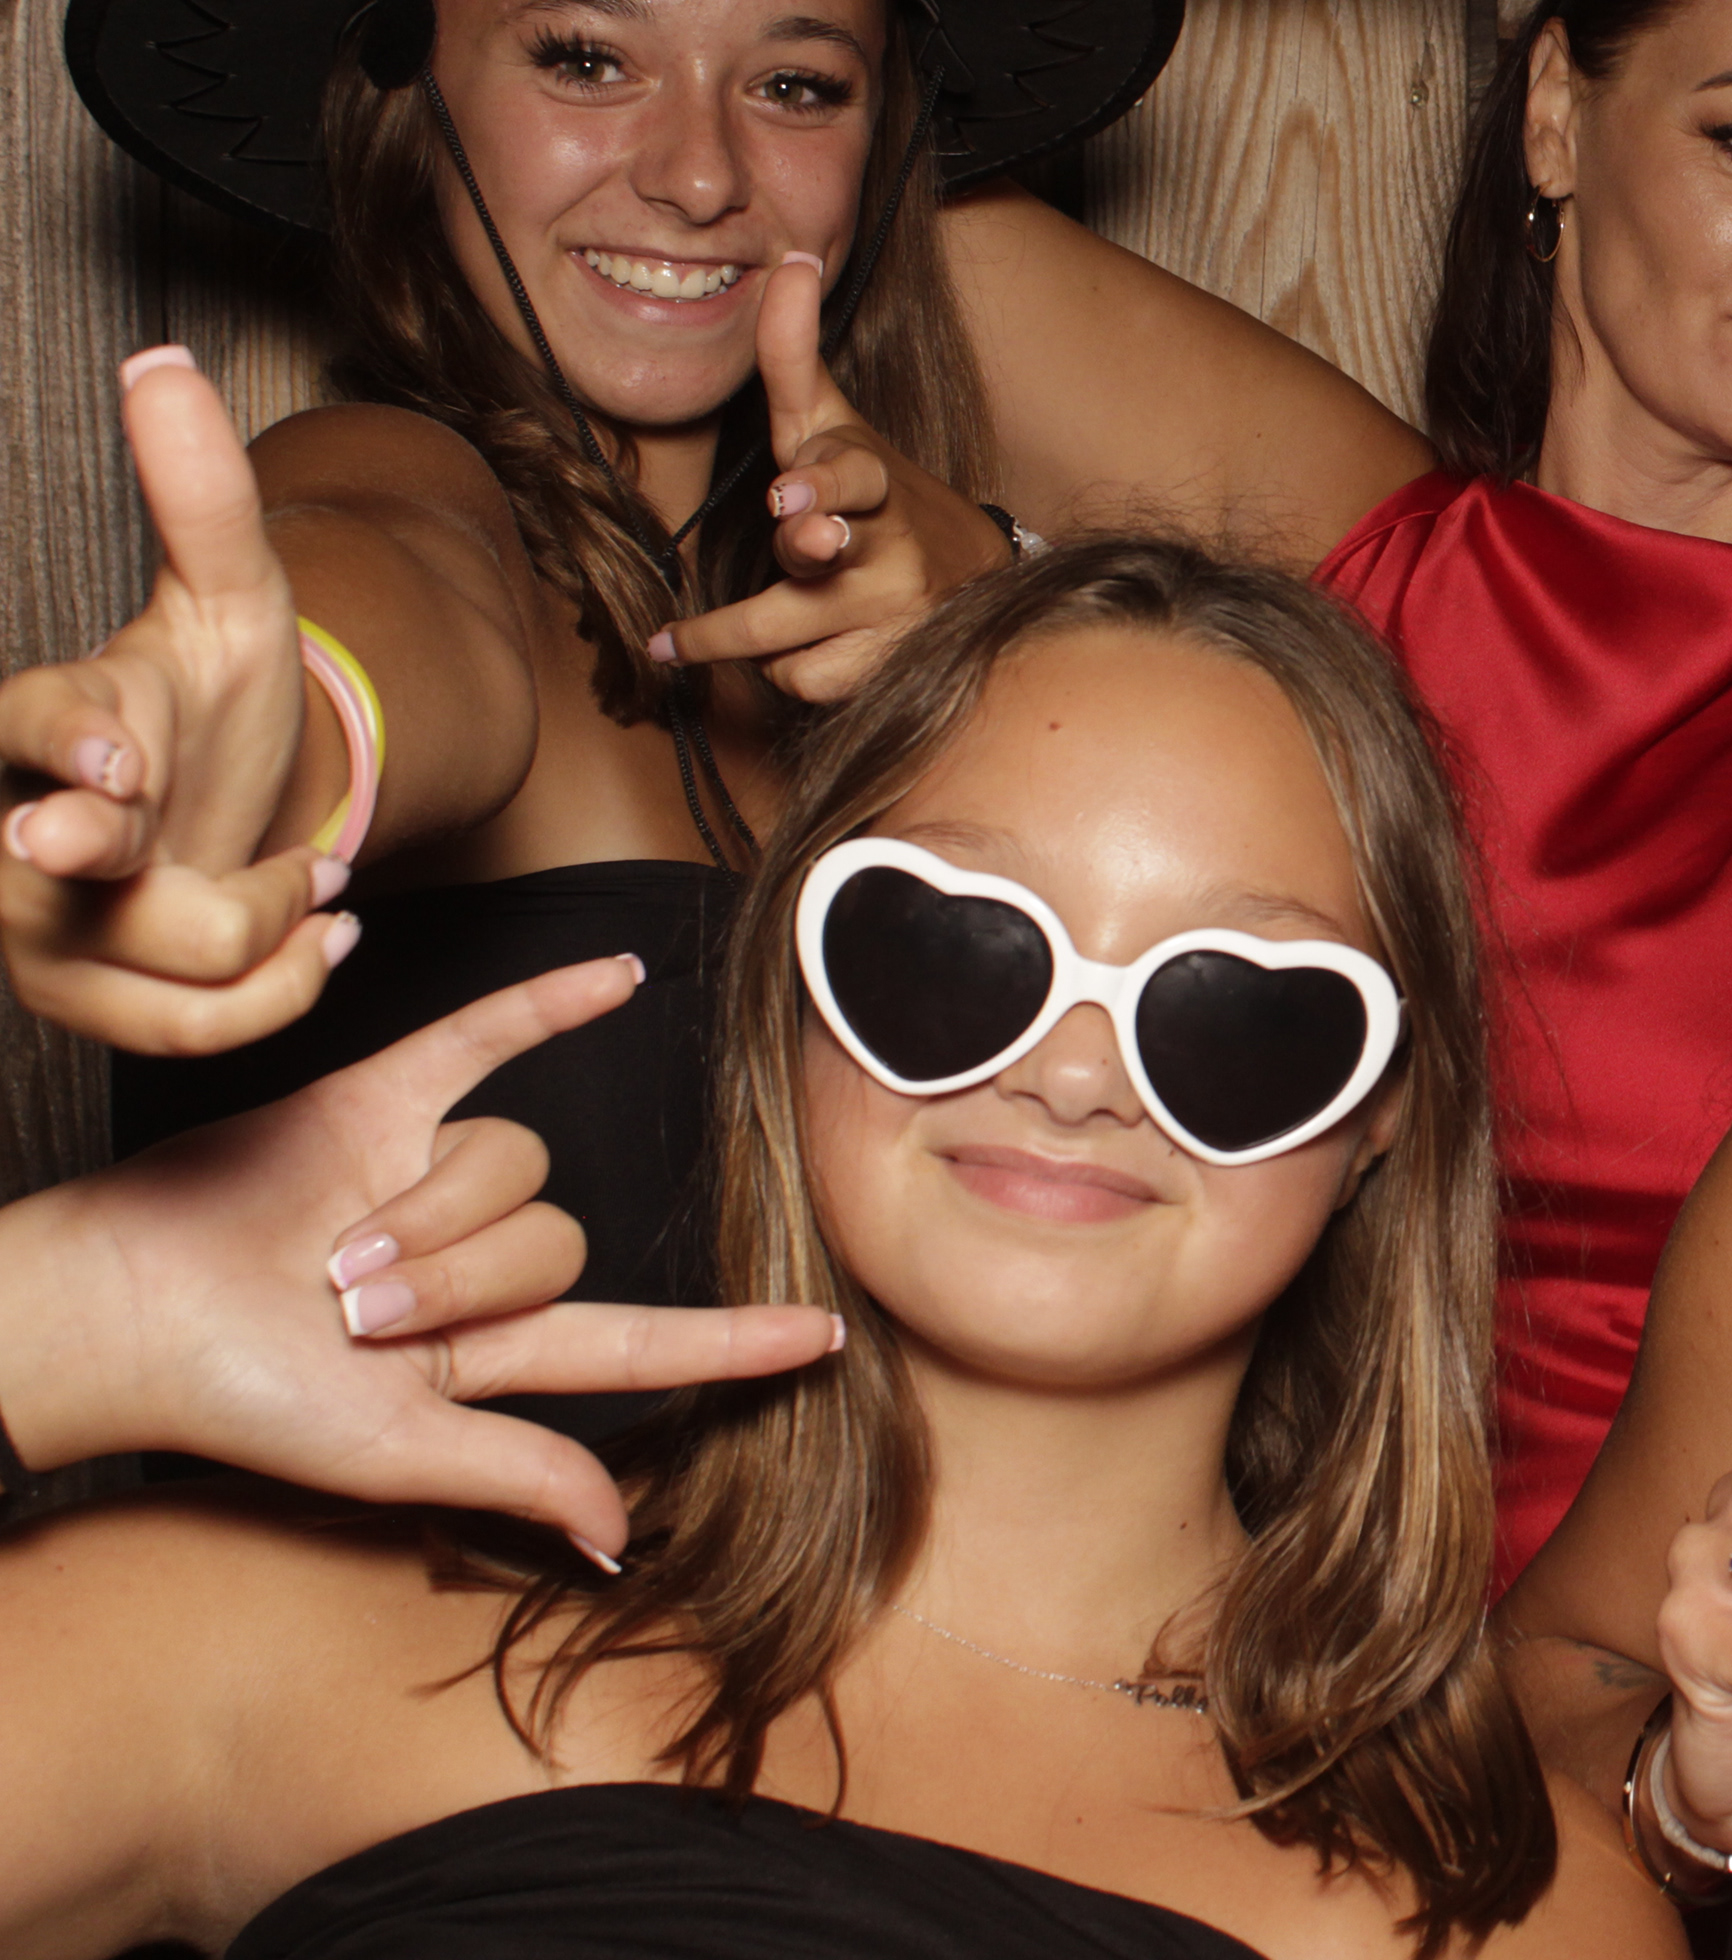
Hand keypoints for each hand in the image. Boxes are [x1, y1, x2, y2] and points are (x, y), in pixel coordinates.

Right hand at [0, 350, 349, 1055]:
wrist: (233, 800)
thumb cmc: (213, 697)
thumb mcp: (232, 595)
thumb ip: (198, 493)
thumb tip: (162, 362)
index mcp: (51, 717)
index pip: (35, 727)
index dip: (69, 745)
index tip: (110, 762)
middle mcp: (19, 828)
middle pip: (53, 869)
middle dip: (90, 863)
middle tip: (114, 836)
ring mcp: (41, 926)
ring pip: (157, 957)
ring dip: (267, 921)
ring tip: (316, 881)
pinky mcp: (90, 1000)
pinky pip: (196, 1026)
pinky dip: (280, 987)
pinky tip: (324, 936)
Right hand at [0, 956, 836, 1564]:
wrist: (120, 1316)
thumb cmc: (238, 1399)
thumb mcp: (388, 1454)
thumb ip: (514, 1477)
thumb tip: (619, 1542)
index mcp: (485, 1352)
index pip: (635, 1342)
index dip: (728, 1343)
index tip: (827, 1339)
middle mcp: (474, 1260)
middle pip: (557, 1243)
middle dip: (459, 1279)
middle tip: (353, 1312)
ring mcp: (430, 1176)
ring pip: (513, 1163)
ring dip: (427, 1212)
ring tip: (328, 1253)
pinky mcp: (378, 1102)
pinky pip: (485, 1040)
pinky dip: (549, 1002)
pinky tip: (625, 974)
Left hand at [651, 260, 1004, 701]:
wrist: (969, 573)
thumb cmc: (872, 492)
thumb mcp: (833, 424)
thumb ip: (792, 354)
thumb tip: (790, 258)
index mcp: (869, 478)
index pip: (850, 472)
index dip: (822, 483)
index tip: (791, 492)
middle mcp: (888, 546)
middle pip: (826, 561)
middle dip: (806, 550)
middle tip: (803, 537)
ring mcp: (895, 612)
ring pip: (791, 639)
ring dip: (746, 635)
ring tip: (699, 636)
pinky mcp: (892, 666)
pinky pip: (805, 681)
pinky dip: (786, 671)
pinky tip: (792, 651)